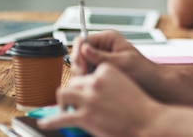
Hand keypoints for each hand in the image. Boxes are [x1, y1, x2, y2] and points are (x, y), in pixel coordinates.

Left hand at [39, 63, 159, 136]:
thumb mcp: (125, 85)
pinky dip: (50, 121)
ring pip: (64, 94)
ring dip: (63, 101)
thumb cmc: (140, 106)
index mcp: (107, 70)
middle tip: (74, 100)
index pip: (87, 72)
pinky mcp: (84, 116)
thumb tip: (97, 89)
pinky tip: (45, 122)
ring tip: (64, 108)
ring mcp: (89, 98)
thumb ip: (109, 83)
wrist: (147, 120)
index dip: (84, 82)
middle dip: (72, 91)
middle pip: (73, 82)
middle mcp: (96, 81)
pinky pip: (60, 117)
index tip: (85, 89)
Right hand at [71, 30, 155, 90]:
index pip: (82, 40)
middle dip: (79, 66)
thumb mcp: (123, 62)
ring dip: (81, 75)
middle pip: (78, 53)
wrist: (152, 83)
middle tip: (84, 80)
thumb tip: (84, 48)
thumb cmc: (142, 70)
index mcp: (108, 38)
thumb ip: (102, 57)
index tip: (82, 69)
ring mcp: (99, 58)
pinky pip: (85, 74)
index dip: (78, 54)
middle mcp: (101, 46)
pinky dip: (86, 80)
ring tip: (90, 85)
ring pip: (79, 65)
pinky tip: (92, 87)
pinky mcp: (99, 70)